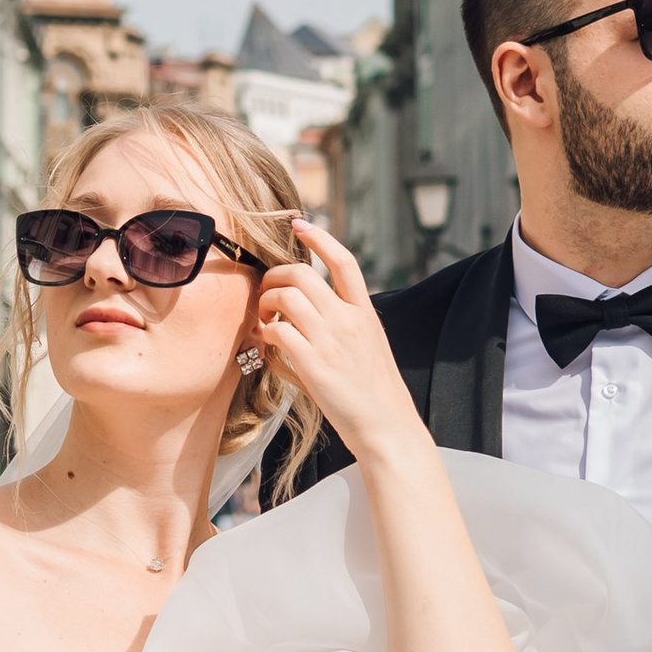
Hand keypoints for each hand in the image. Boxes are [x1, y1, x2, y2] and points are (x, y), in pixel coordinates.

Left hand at [252, 225, 425, 466]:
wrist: (387, 427)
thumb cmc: (374, 393)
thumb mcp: (369, 345)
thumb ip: (345, 323)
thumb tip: (309, 310)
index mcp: (365, 312)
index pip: (344, 261)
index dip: (320, 237)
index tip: (300, 224)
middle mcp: (349, 320)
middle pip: (302, 273)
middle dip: (274, 277)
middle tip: (267, 296)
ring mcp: (331, 340)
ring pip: (285, 297)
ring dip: (265, 304)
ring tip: (266, 323)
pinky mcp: (313, 364)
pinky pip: (277, 332)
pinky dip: (265, 334)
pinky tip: (267, 346)